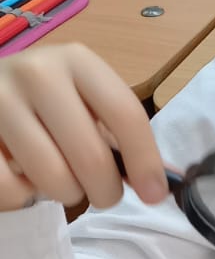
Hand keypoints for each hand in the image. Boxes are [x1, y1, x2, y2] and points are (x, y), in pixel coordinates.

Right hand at [0, 41, 168, 211]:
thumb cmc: (44, 102)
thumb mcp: (82, 99)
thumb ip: (115, 133)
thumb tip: (153, 186)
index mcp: (76, 60)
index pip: (124, 112)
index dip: (145, 160)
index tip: (154, 194)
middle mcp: (37, 73)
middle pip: (91, 155)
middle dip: (105, 190)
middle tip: (101, 194)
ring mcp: (0, 100)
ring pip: (53, 178)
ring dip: (65, 194)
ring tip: (58, 179)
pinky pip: (11, 190)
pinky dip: (23, 198)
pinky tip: (24, 180)